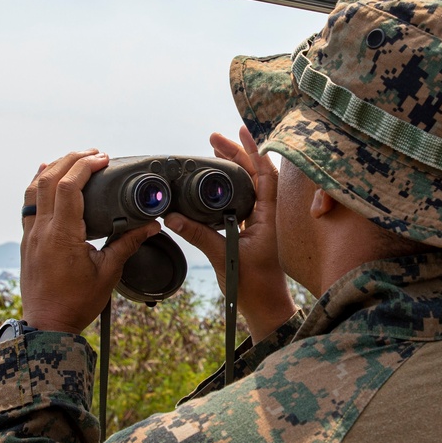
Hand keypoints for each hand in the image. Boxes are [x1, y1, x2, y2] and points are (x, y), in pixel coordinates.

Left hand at [19, 149, 160, 334]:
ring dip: (52, 169)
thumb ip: (126, 244)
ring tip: (71, 159)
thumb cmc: (76, 303)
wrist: (47, 326)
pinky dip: (37, 186)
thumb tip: (149, 226)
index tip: (103, 159)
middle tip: (93, 153)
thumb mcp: (107, 273)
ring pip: (33, 189)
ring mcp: (30, 235)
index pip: (68, 187)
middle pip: (48, 179)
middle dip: (70, 160)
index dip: (85, 166)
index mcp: (62, 235)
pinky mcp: (26, 242)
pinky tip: (45, 178)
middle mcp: (41, 230)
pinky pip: (27, 205)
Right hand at [164, 127, 296, 342]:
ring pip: (246, 189)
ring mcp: (256, 226)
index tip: (239, 131)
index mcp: (267, 217)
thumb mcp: (224, 258)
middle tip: (213, 139)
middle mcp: (264, 217)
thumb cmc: (254, 287)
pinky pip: (238, 204)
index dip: (253, 151)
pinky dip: (227, 190)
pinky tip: (213, 186)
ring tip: (213, 154)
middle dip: (236, 155)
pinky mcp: (247, 235)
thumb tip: (174, 217)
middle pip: (253, 176)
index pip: (264, 174)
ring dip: (232, 170)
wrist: (265, 310)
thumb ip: (200, 236)